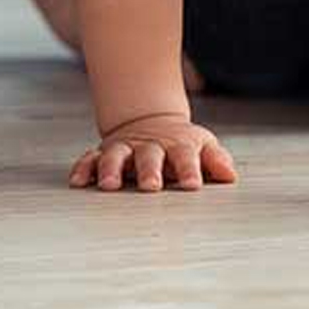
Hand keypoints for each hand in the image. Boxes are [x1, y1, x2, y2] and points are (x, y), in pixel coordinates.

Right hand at [68, 113, 236, 192]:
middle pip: (149, 157)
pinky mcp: (104, 154)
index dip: (189, 169)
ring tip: (109, 186)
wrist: (150, 121)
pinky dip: (83, 169)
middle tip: (151, 187)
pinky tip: (78, 182)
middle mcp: (149, 147)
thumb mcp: (202, 146)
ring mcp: (125, 150)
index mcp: (177, 146)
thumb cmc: (181, 143)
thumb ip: (216, 161)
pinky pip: (90, 159)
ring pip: (115, 156)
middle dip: (150, 171)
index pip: (186, 157)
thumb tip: (230, 176)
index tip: (193, 185)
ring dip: (111, 170)